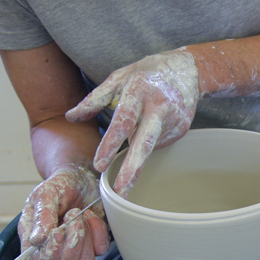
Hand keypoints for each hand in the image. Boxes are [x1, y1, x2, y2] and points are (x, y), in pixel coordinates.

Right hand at [18, 164, 109, 259]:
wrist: (81, 177)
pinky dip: (98, 231)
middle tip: (72, 214)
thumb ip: (41, 216)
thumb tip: (36, 240)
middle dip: (72, 242)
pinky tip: (91, 215)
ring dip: (85, 237)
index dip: (48, 254)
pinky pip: (100, 249)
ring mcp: (76, 249)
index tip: (58, 232)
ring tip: (80, 213)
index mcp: (34, 239)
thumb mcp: (45, 194)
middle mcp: (55, 249)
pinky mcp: (95, 244)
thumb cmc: (58, 186)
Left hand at [65, 49, 199, 197]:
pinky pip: (158, 142)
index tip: (100, 165)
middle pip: (145, 143)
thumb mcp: (119, 78)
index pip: (122, 121)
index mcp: (140, 89)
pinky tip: (155, 122)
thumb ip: (94, 99)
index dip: (110, 144)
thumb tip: (71, 117)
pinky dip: (150, 138)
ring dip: (138, 148)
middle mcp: (159, 105)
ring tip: (139, 138)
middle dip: (132, 169)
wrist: (188, 68)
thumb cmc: (147, 73)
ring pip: (148, 145)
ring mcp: (174, 119)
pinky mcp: (183, 129)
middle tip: (120, 191)